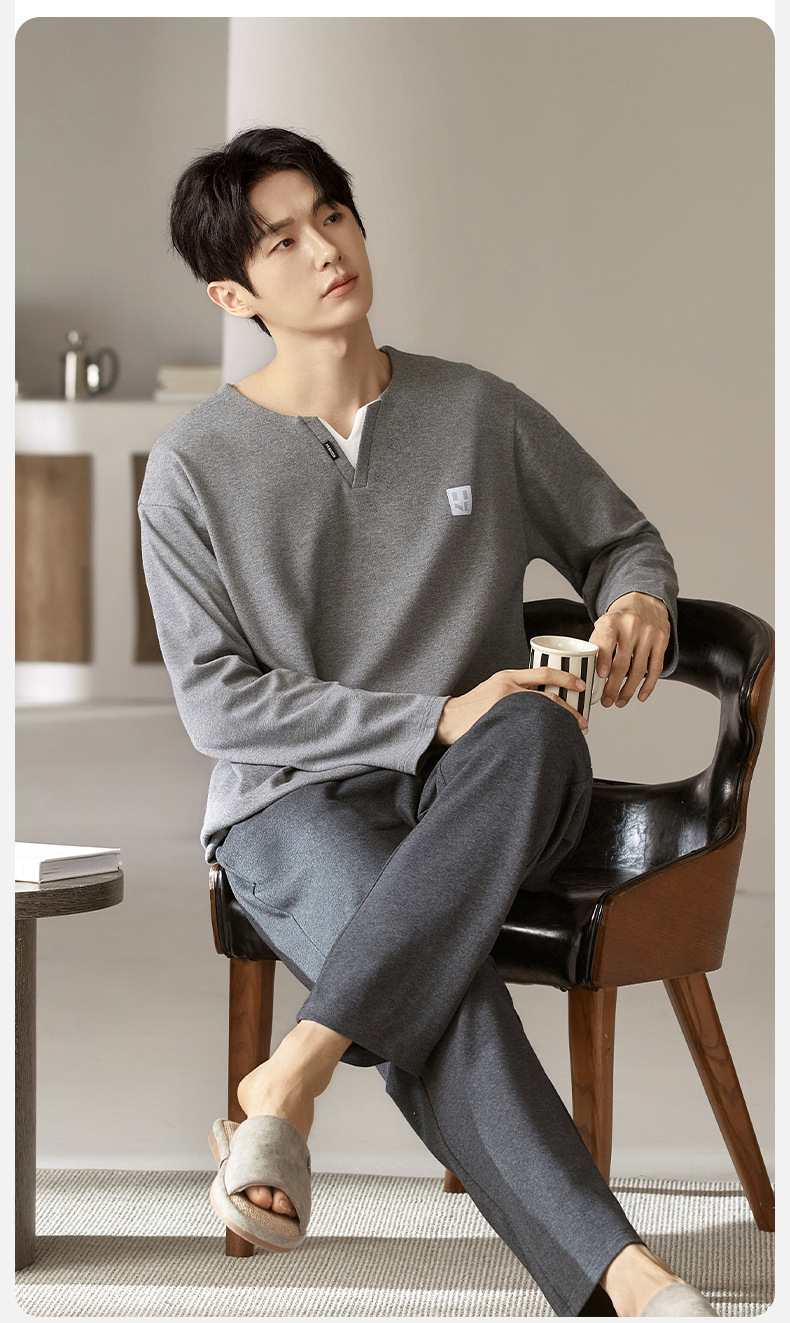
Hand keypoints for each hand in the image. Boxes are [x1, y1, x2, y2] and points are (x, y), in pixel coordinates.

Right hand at [435, 667, 587, 745]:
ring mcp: (504, 706)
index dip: (566, 678)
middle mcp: (508, 688)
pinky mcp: (499, 722)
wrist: (446, 719)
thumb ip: (515, 690)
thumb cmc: (471, 708)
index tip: (581, 686)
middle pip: (548, 697)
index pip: (544, 673)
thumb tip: (542, 701)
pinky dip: (543, 733)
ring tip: (572, 732)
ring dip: (560, 723)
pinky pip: (527, 727)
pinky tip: (552, 740)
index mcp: (507, 677)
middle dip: (569, 710)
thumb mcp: (493, 688)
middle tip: (582, 719)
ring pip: (541, 713)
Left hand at [589, 591, 670, 707]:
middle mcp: (632, 626)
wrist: (644, 601)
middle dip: (613, 686)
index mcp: (612, 621)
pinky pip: (656, 668)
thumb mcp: (603, 625)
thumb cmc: (619, 619)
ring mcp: (649, 634)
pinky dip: (648, 685)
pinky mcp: (662, 640)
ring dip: (628, 690)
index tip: (600, 676)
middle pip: (622, 662)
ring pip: (639, 669)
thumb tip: (590, 674)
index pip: (606, 641)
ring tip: (620, 701)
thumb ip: (597, 645)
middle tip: (606, 700)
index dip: (603, 660)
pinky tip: (640, 696)